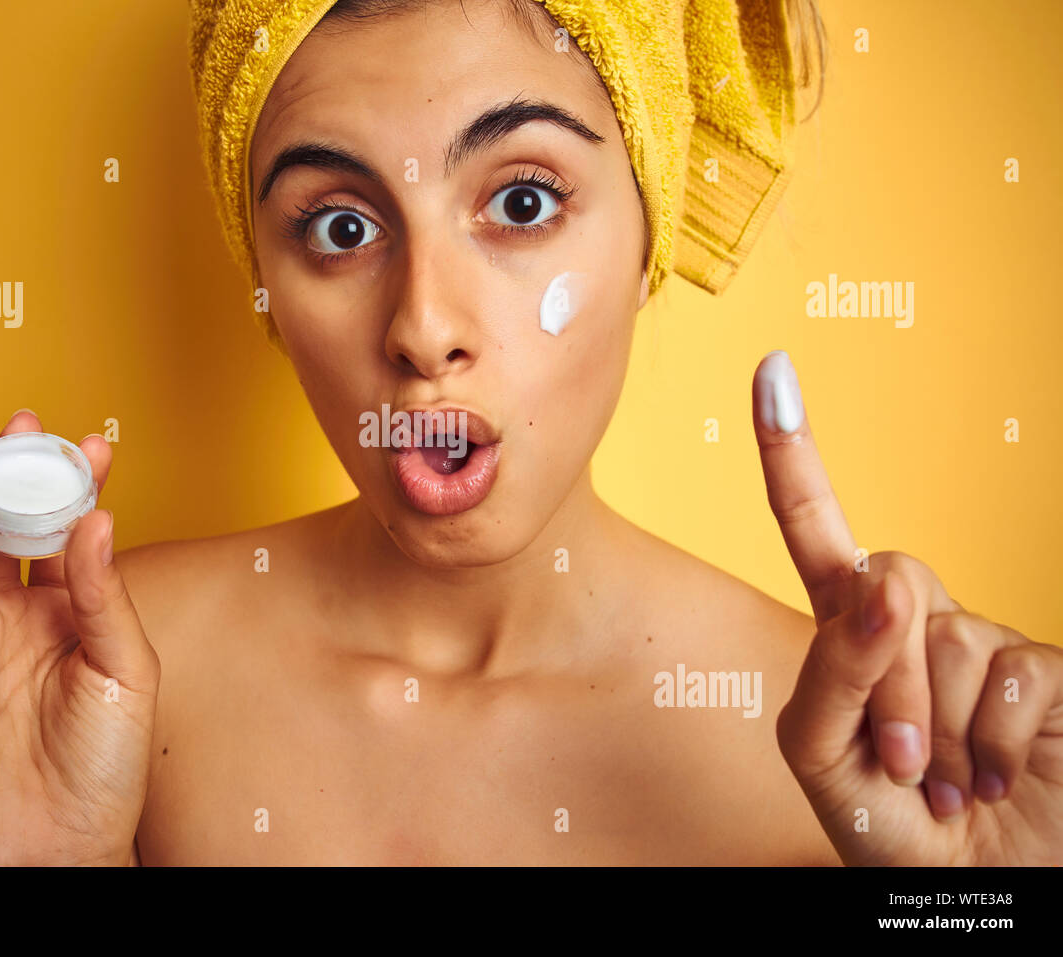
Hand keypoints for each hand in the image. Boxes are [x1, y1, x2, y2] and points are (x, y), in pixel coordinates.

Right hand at [0, 411, 159, 865]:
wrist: (60, 842)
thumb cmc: (105, 767)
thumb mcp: (127, 670)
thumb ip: (104, 595)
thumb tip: (96, 519)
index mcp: (71, 613)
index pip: (71, 535)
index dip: (79, 488)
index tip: (97, 442)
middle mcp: (20, 616)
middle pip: (11, 529)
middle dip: (15, 473)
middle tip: (21, 421)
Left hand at [753, 350, 1062, 864]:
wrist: (976, 888)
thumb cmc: (886, 826)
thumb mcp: (820, 756)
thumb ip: (832, 669)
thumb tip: (879, 582)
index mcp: (848, 633)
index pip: (816, 530)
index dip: (793, 452)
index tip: (772, 368)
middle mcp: (917, 622)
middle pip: (886, 581)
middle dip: (882, 680)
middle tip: (897, 761)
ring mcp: (986, 643)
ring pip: (947, 633)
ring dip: (934, 724)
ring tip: (944, 778)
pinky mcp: (1048, 672)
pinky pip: (1013, 673)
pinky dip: (989, 741)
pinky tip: (992, 774)